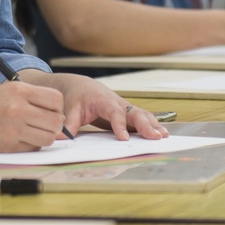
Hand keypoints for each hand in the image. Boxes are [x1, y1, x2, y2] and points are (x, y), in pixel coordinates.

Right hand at [0, 80, 65, 151]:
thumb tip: (57, 112)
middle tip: (45, 124)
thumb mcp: (8, 89)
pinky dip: (31, 145)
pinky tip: (20, 138)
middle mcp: (18, 109)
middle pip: (56, 121)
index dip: (58, 107)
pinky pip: (33, 148)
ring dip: (44, 137)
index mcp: (19, 90)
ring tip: (34, 132)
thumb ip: (32, 97)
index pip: (56, 100)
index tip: (52, 111)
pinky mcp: (8, 145)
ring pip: (48, 138)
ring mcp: (14, 129)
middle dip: (54, 125)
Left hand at [24, 72, 168, 141]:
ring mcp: (125, 107)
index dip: (120, 125)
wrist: (81, 86)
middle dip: (145, 125)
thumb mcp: (69, 109)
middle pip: (134, 112)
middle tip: (155, 137)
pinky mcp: (127, 113)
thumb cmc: (76, 97)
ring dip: (153, 125)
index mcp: (103, 100)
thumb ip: (68, 124)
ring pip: (142, 114)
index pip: (114, 112)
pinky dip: (153, 125)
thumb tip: (61, 138)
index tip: (124, 138)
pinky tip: (161, 134)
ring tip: (164, 137)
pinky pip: (142, 118)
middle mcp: (117, 102)